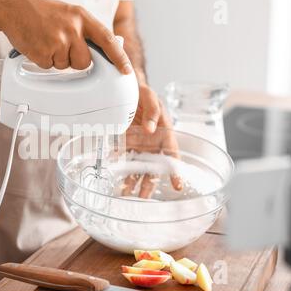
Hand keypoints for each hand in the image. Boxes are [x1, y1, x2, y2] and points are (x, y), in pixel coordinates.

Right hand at [2, 0, 132, 72]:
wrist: (14, 7)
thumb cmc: (42, 12)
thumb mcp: (70, 15)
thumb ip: (87, 31)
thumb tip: (109, 46)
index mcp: (82, 17)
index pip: (107, 40)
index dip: (118, 57)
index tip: (125, 70)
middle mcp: (72, 29)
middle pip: (84, 61)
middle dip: (75, 60)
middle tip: (61, 45)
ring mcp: (58, 41)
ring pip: (66, 66)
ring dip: (57, 59)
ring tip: (47, 41)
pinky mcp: (44, 52)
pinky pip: (49, 67)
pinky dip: (43, 60)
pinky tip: (38, 45)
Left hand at [122, 77, 182, 198]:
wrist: (127, 91)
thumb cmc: (144, 95)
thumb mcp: (151, 97)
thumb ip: (153, 112)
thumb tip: (150, 130)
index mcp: (165, 134)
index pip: (172, 155)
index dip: (175, 171)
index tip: (177, 185)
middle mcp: (152, 145)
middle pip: (152, 168)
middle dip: (148, 184)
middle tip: (143, 199)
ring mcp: (138, 146)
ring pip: (137, 167)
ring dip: (131, 182)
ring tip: (126, 195)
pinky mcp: (124, 144)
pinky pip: (121, 158)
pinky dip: (118, 169)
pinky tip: (113, 179)